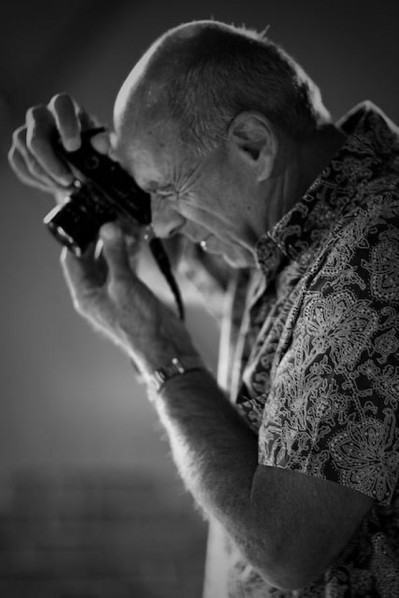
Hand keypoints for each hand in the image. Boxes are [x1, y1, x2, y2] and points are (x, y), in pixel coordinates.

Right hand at [8, 93, 109, 198]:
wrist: (78, 161)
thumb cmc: (92, 148)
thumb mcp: (103, 146)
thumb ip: (104, 144)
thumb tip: (102, 142)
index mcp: (64, 107)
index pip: (61, 105)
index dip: (66, 125)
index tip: (74, 147)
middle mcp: (42, 116)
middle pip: (37, 137)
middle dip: (53, 164)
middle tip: (70, 180)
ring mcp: (26, 132)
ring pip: (27, 152)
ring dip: (47, 175)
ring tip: (66, 186)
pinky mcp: (18, 149)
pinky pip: (19, 163)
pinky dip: (37, 179)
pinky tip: (54, 184)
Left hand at [61, 221, 198, 376]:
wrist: (164, 345)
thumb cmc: (139, 323)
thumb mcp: (123, 283)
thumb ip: (115, 254)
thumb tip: (108, 229)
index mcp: (85, 294)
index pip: (73, 260)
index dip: (78, 238)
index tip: (88, 219)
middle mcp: (97, 293)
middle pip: (91, 259)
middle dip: (100, 239)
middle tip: (110, 218)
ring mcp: (115, 293)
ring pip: (111, 262)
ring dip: (117, 245)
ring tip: (126, 226)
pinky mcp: (132, 293)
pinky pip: (126, 268)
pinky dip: (130, 254)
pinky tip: (138, 241)